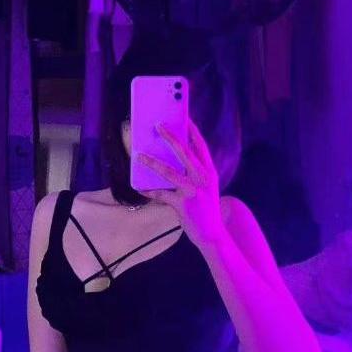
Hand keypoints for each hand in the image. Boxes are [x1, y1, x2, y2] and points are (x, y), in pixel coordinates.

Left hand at [137, 119, 225, 249]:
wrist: (213, 234)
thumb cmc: (206, 210)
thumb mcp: (207, 189)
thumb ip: (196, 175)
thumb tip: (175, 162)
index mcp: (209, 173)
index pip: (201, 147)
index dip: (192, 131)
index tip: (184, 117)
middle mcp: (203, 179)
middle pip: (185, 153)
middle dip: (171, 137)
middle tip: (158, 125)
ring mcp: (193, 192)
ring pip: (169, 172)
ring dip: (152, 163)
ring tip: (139, 155)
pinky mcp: (183, 205)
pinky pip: (161, 195)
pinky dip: (149, 191)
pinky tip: (139, 188)